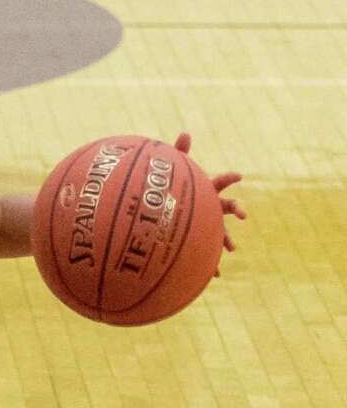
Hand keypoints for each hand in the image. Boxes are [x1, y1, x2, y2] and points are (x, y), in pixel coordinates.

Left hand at [173, 132, 245, 271]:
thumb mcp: (174, 172)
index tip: (239, 176)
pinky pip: (207, 254)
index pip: (220, 182)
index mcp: (205, 192)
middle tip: (242, 214)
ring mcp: (207, 225)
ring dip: (227, 239)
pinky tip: (214, 276)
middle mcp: (210, 208)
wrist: (165, 216)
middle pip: (227, 207)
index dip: (230, 178)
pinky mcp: (200, 242)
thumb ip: (179, 152)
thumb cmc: (172, 190)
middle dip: (236, 209)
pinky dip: (211, 265)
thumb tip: (185, 131)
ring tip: (230, 248)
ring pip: (221, 233)